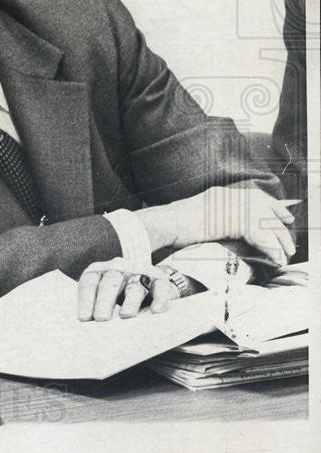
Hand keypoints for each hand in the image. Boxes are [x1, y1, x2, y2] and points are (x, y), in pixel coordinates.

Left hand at [77, 258, 179, 320]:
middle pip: (110, 284)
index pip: (89, 284)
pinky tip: (156, 311)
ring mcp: (139, 273)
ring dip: (130, 302)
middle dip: (104, 302)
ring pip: (134, 288)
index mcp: (98, 272)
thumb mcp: (102, 296)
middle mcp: (117, 269)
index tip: (84, 318)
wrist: (148, 282)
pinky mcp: (159, 281)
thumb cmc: (117, 295)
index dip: (86, 301)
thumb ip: (95, 308)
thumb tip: (89, 333)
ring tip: (126, 315)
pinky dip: (159, 300)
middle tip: (101, 319)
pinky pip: (160, 289)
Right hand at [136, 187, 295, 264]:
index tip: (285, 215)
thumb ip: (215, 220)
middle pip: (265, 208)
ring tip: (284, 255)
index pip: (254, 196)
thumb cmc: (171, 227)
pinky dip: (270, 249)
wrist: (163, 225)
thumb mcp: (197, 219)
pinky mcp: (232, 219)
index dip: (273, 206)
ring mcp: (230, 206)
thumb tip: (228, 230)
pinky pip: (260, 235)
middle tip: (290, 241)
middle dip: (281, 225)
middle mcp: (228, 196)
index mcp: (220, 194)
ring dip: (279, 241)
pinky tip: (274, 258)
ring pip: (266, 222)